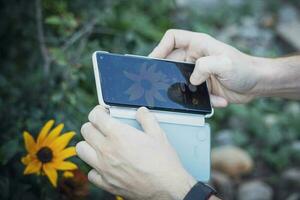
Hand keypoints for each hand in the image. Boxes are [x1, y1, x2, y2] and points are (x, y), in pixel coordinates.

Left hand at [76, 105, 195, 199]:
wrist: (167, 188)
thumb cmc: (163, 162)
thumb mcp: (158, 134)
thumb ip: (147, 119)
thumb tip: (141, 112)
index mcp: (119, 135)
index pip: (95, 117)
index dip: (98, 111)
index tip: (102, 113)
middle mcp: (107, 150)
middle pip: (86, 130)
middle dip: (93, 125)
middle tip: (102, 127)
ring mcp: (104, 168)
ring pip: (81, 149)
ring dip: (88, 143)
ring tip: (99, 144)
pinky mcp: (106, 183)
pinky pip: (90, 172)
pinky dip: (95, 167)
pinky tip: (105, 165)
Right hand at [149, 29, 264, 106]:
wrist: (258, 84)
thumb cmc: (245, 69)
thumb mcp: (225, 63)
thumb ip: (204, 67)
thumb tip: (191, 80)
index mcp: (198, 45)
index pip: (172, 39)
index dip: (160, 48)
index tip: (153, 61)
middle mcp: (196, 57)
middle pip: (170, 62)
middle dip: (167, 74)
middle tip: (163, 84)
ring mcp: (198, 72)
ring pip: (179, 80)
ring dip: (185, 91)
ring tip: (197, 95)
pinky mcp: (202, 85)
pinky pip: (192, 93)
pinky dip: (202, 99)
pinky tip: (218, 100)